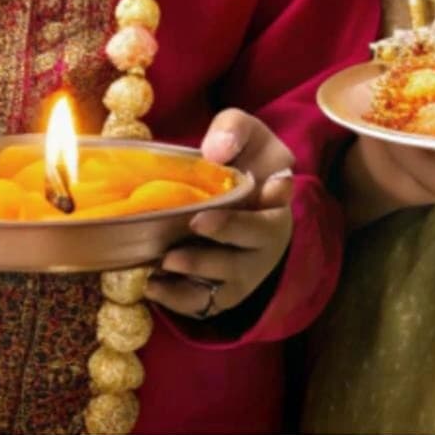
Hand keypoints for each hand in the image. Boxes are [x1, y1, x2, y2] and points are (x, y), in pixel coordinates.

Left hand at [148, 111, 295, 319]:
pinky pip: (204, 305)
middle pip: (252, 243)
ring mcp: (246, 273)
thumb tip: (215, 152)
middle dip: (225, 233)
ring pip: (227, 282)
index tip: (268, 186)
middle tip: (195, 223)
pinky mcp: (223, 294)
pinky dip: (178, 300)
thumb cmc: (242, 161)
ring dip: (197, 273)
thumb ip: (232, 130)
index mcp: (275, 200)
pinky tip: (154, 285)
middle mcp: (267, 242)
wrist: (237, 198)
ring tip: (165, 261)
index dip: (275, 195)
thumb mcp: (242, 133)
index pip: (280, 198)